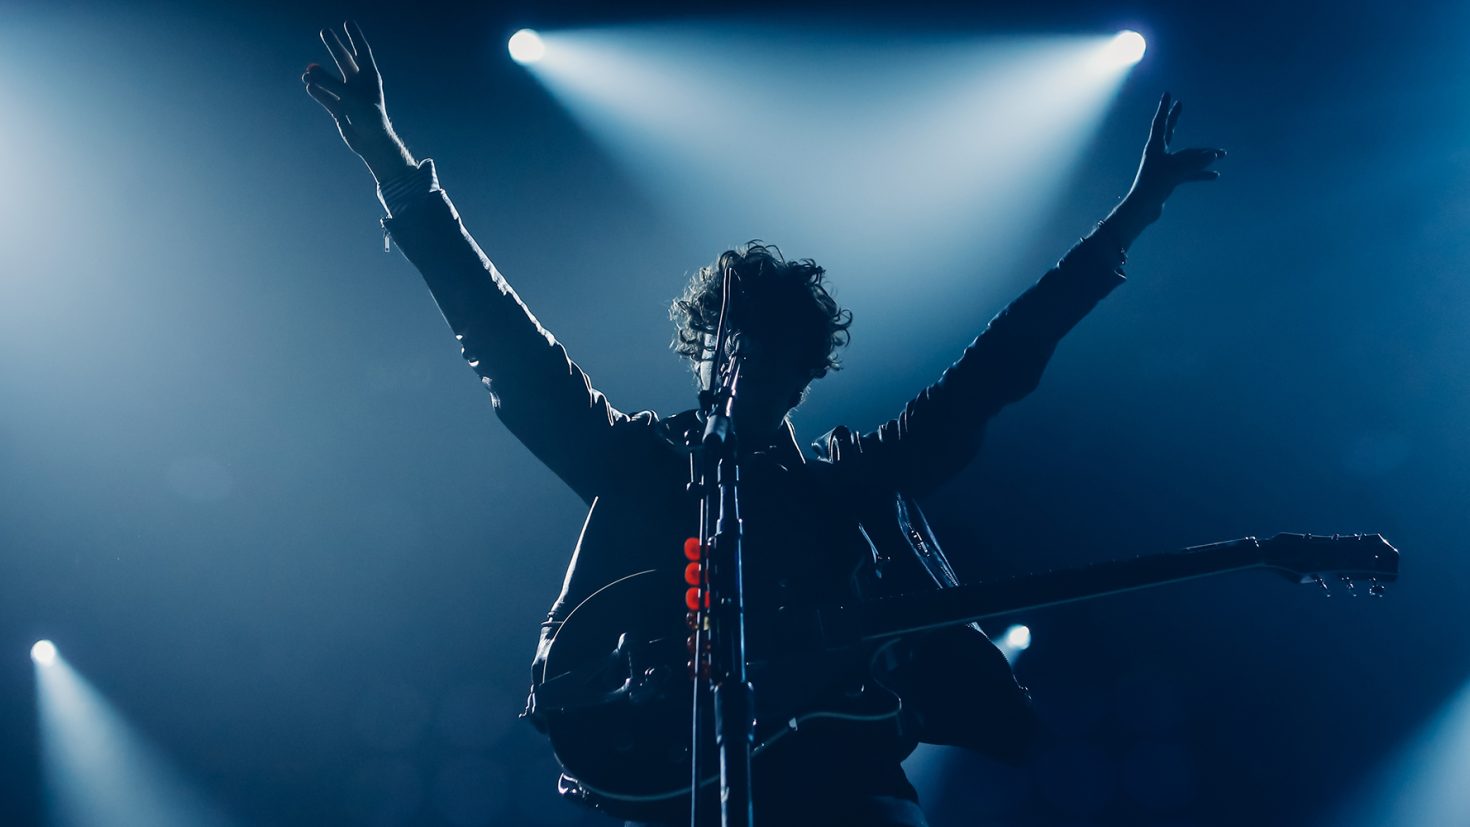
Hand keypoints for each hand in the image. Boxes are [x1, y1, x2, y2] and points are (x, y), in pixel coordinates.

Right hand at [302, 22, 410, 176]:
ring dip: (319, 73)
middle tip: (324, 31)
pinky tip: (309, 86)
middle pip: (344, 60)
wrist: (372, 143)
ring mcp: (349, 97)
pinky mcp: (340, 110)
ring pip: (331, 79)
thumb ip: (330, 83)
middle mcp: (359, 85)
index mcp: (370, 77)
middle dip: (334, 46)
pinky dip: (317, 92)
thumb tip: (309, 72)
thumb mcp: (350, 96)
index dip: (354, 37)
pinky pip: (325, 97)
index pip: (361, 51)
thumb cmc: (368, 117)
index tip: (348, 22)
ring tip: (307, 70)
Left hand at [1105, 92, 1224, 248]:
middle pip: (1169, 131)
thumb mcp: (1176, 172)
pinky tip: (1215, 176)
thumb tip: (1214, 155)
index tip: (1167, 94)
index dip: (1164, 108)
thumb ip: (1196, 162)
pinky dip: (1200, 174)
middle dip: (1175, 118)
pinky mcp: (1168, 179)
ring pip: (1186, 156)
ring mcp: (1163, 167)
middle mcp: (1158, 154)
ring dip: (1203, 156)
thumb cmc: (1154, 187)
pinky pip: (1188, 173)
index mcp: (1154, 147)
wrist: (1143, 209)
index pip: (1160, 122)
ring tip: (1222, 155)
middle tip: (1179, 104)